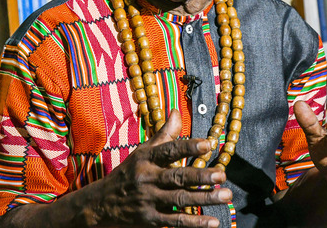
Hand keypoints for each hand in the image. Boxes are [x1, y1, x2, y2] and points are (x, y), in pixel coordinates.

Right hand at [90, 109, 231, 226]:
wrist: (101, 203)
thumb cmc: (129, 172)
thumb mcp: (143, 151)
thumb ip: (164, 134)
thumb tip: (177, 111)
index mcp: (146, 158)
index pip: (169, 150)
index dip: (188, 147)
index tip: (209, 144)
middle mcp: (147, 178)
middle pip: (177, 177)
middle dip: (201, 176)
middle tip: (222, 175)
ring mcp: (148, 200)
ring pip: (179, 199)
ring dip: (204, 198)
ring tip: (225, 196)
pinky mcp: (150, 219)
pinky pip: (175, 221)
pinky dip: (194, 223)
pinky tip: (213, 222)